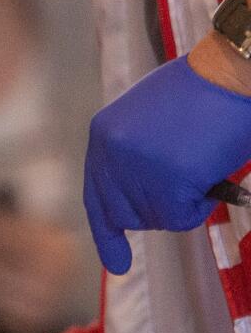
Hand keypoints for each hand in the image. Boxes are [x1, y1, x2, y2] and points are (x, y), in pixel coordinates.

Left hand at [84, 53, 250, 274]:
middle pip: (126, 215)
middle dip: (157, 211)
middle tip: (187, 187)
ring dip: (184, 202)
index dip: (107, 231)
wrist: (236, 68)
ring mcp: (136, 169)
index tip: (117, 264)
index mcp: (103, 134)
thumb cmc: (207, 87)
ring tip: (202, 161)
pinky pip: (182, 218)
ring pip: (157, 218)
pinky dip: (202, 206)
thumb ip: (134, 152)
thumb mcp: (150, 116)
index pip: (96, 196)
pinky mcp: (166, 181)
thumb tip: (139, 194)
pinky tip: (212, 172)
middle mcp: (110, 153)